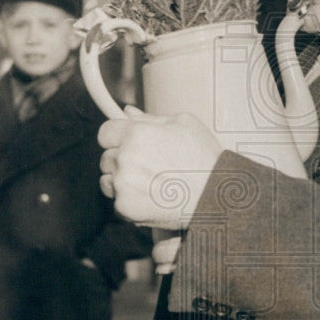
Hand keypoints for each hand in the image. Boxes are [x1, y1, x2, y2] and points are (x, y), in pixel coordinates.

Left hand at [98, 106, 223, 228]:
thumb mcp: (184, 125)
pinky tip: (151, 196)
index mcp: (136, 133)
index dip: (117, 137)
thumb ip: (150, 118)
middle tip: (148, 166)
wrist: (214, 196)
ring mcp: (123, 184)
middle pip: (106, 157)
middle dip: (122, 160)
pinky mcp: (125, 206)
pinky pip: (117, 200)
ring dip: (122, 180)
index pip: (105, 132)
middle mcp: (125, 157)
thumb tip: (128, 112)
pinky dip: (130, 200)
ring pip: (108, 179)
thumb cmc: (204, 159)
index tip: (126, 144)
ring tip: (150, 183)